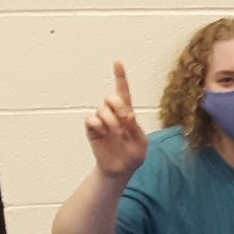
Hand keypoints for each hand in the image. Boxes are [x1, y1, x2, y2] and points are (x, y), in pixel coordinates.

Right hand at [84, 62, 147, 178]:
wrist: (120, 170)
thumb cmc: (133, 155)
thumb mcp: (142, 142)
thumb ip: (136, 128)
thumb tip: (128, 116)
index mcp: (128, 114)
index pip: (124, 92)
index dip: (120, 77)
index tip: (117, 63)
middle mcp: (114, 114)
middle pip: (112, 97)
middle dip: (118, 106)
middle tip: (125, 120)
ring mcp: (102, 121)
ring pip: (102, 110)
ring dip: (111, 122)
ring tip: (116, 134)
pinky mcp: (92, 129)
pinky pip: (91, 119)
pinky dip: (98, 125)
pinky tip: (103, 133)